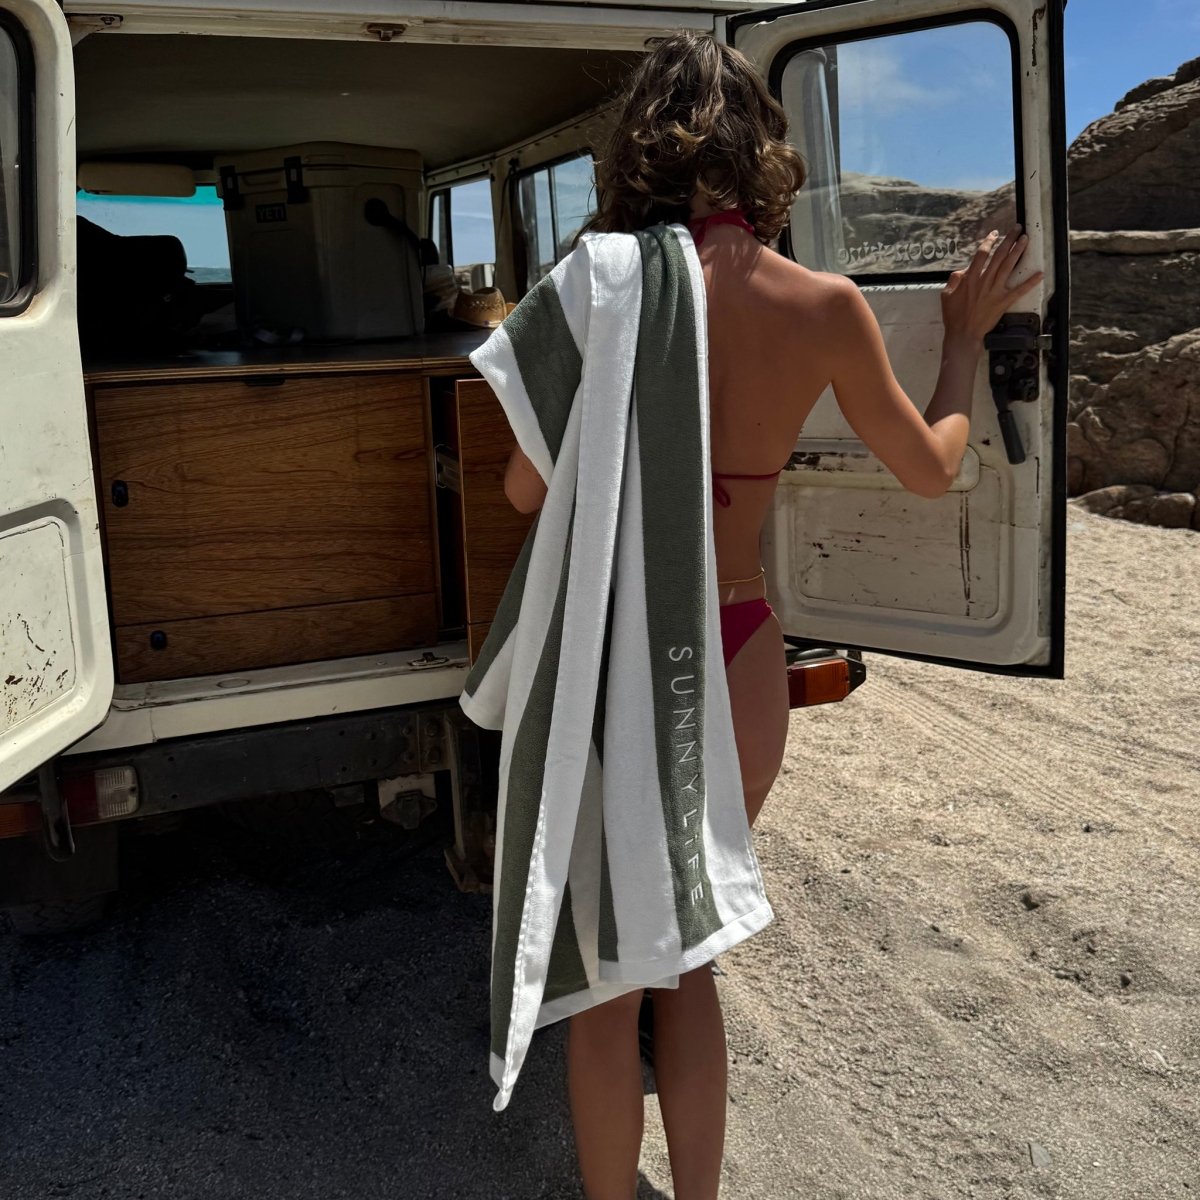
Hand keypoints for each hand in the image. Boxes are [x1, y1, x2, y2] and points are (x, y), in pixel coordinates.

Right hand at [940, 226, 1043, 347]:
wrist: (963, 334)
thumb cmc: (953, 315)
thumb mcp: (947, 294)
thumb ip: (955, 279)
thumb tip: (965, 269)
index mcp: (970, 278)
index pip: (981, 254)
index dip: (989, 242)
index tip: (995, 234)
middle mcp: (984, 281)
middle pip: (999, 256)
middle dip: (1008, 240)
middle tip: (1017, 229)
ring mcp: (995, 291)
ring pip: (1009, 267)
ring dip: (1018, 251)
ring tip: (1026, 239)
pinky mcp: (1003, 302)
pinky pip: (1019, 290)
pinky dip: (1030, 282)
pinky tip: (1040, 274)